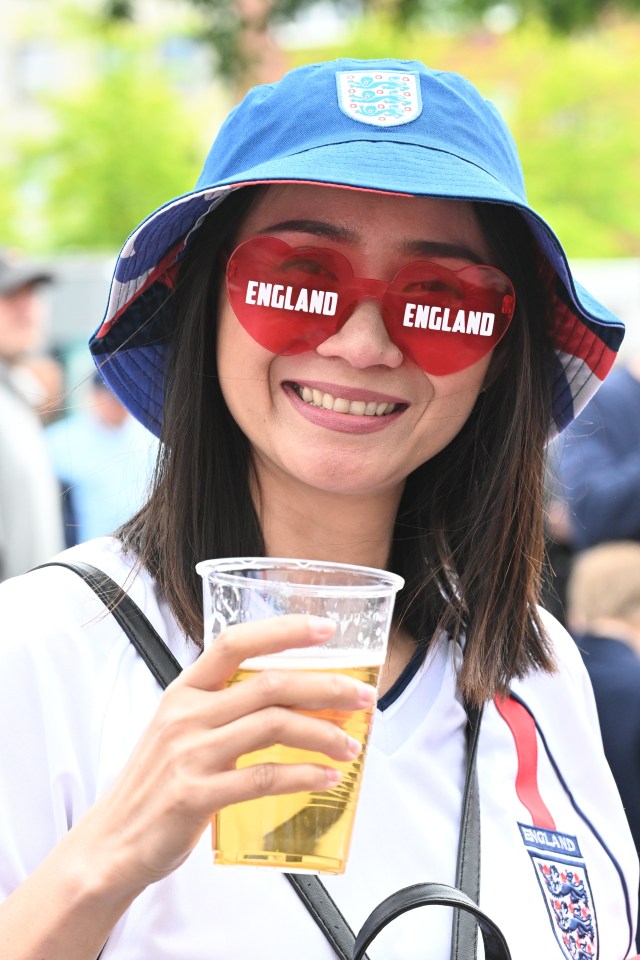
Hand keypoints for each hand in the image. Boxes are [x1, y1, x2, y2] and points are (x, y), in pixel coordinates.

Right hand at [81, 614, 375, 894]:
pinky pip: (264, 778)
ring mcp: (190, 753)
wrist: (113, 841)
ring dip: (323, 734)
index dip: (283, 631)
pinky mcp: (196, 795)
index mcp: (183, 691)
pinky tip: (326, 778)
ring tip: (350, 745)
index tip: (326, 629)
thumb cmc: (156, 783)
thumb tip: (294, 698)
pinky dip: (304, 775)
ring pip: (274, 726)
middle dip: (325, 687)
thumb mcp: (180, 730)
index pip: (235, 642)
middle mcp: (186, 714)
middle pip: (269, 684)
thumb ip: (224, 709)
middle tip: (361, 698)